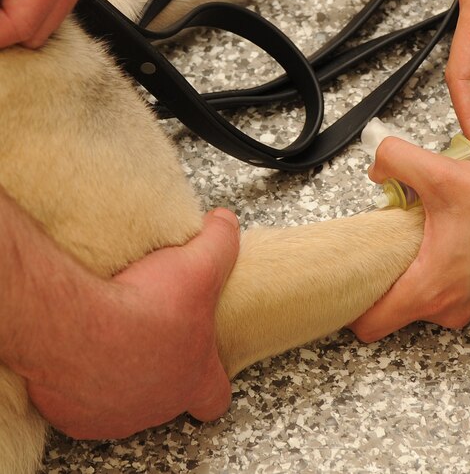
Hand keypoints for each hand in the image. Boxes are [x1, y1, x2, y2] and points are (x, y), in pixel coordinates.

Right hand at [22, 209, 239, 439]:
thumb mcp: (199, 263)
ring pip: (121, 403)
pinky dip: (77, 383)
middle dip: (158, 370)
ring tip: (109, 340)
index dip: (210, 379)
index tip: (199, 361)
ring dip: (117, 376)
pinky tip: (76, 352)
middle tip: (145, 335)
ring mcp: (115, 417)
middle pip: (164, 397)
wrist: (75, 324)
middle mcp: (157, 407)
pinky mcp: (73, 419)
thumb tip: (225, 222)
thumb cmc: (143, 304)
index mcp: (194, 379)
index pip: (215, 398)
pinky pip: (78, 405)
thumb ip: (221, 240)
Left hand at [349, 138, 469, 341]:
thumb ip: (396, 160)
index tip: (349, 278)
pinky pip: (452, 291)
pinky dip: (447, 270)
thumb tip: (376, 164)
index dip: (351, 302)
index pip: (368, 324)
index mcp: (428, 290)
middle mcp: (448, 309)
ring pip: (426, 298)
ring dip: (421, 270)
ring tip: (426, 235)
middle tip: (389, 243)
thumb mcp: (443, 173)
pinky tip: (454, 238)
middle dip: (388, 278)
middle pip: (395, 308)